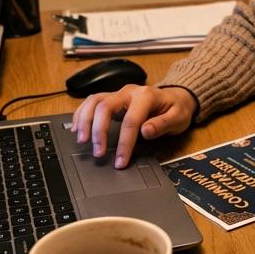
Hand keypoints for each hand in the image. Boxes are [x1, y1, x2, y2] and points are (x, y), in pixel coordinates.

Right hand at [71, 85, 197, 168]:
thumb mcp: (178, 118)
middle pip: (105, 107)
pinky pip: (92, 101)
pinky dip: (81, 114)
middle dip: (98, 131)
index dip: (124, 143)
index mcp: (146, 96)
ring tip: (82, 139)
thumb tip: (145, 131)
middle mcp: (129, 92)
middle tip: (98, 152)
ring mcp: (119, 93)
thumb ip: (162, 124)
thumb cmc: (177, 109)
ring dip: (85, 120)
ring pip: (94, 101)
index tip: (120, 161)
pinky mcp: (112, 97)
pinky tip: (76, 127)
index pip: (130, 121)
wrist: (176, 97)